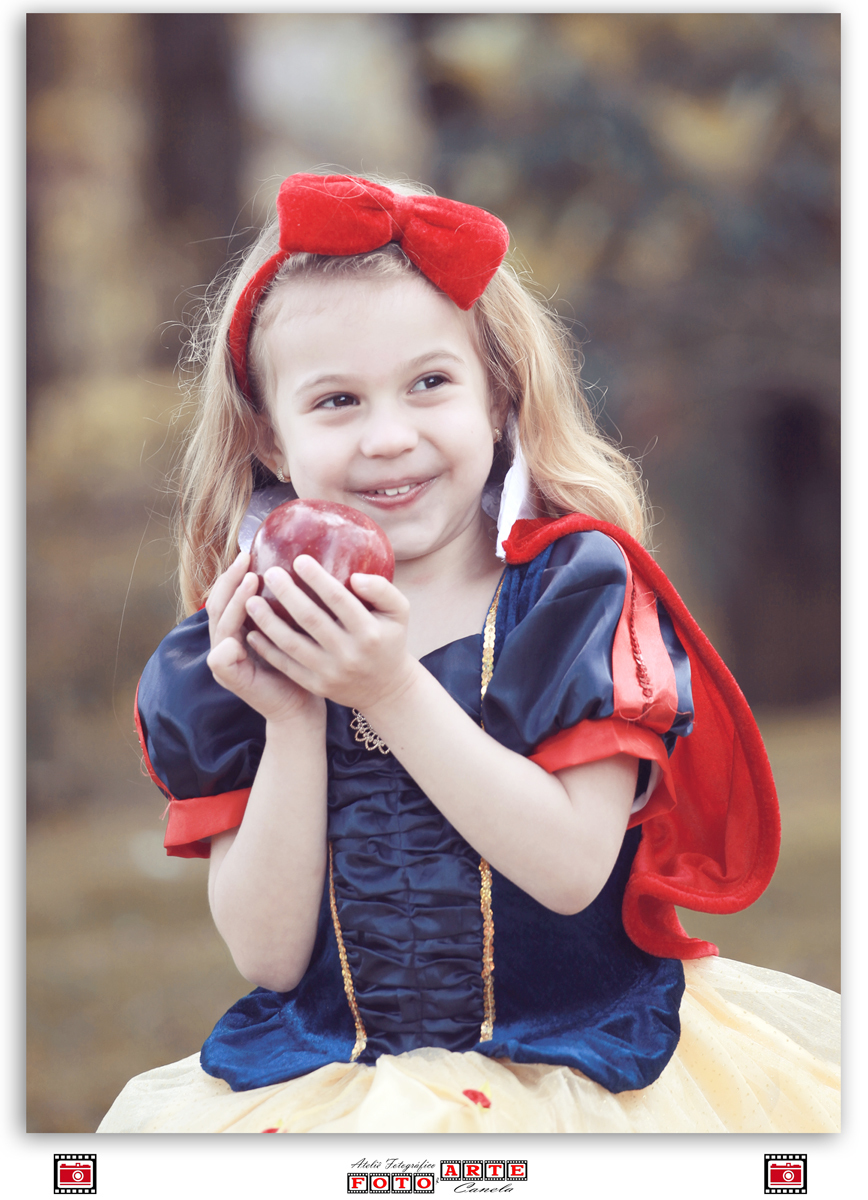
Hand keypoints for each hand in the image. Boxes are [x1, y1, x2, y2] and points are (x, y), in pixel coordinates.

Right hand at [205, 551, 323, 725]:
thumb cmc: (303, 665)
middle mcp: (226, 641)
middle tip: (246, 558)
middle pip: (217, 603)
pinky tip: (246, 623)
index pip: (227, 595)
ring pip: (221, 623)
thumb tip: (300, 565)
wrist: (299, 707)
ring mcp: (225, 659)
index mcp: (238, 629)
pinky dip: (231, 637)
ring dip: (234, 600)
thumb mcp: (295, 629)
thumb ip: (287, 605)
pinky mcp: (230, 677)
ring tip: (250, 581)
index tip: (250, 552)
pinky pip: (223, 655)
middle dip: (229, 580)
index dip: (233, 574)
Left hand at [243, 555, 416, 711]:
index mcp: (369, 633)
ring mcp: (330, 673)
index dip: (318, 579)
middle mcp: (349, 654)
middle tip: (270, 573)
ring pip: (292, 644)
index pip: (340, 601)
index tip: (299, 559)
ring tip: (250, 600)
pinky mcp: (316, 685)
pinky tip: (252, 632)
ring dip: (268, 622)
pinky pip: (286, 665)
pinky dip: (267, 649)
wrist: (386, 690)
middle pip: (311, 620)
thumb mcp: (400, 612)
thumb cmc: (389, 640)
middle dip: (288, 594)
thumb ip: (383, 590)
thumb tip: (355, 577)